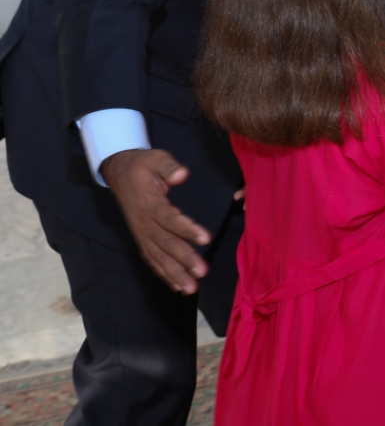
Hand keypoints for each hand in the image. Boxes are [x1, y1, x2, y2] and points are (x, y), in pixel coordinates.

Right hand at [100, 149, 211, 294]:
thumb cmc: (142, 166)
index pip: (169, 218)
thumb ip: (169, 166)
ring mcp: (142, 233)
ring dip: (175, 273)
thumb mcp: (155, 158)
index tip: (206, 238)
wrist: (119, 173)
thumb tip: (182, 174)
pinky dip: (164, 274)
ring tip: (192, 288)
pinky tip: (178, 287)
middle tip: (202, 271)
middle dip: (184, 259)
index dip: (186, 228)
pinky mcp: (142, 239)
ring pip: (158, 257)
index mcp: (148, 203)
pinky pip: (152, 260)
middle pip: (165, 243)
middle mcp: (143, 223)